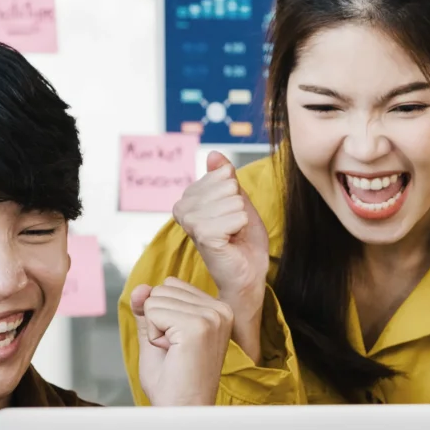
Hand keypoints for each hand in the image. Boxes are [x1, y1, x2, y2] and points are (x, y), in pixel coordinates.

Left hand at [131, 278, 233, 406]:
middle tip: (174, 351)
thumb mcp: (156, 336)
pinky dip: (153, 336)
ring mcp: (211, 316)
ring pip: (154, 300)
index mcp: (218, 309)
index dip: (161, 316)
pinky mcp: (197, 326)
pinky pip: (152, 312)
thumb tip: (139, 287)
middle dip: (156, 322)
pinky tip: (172, 353)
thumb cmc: (173, 382)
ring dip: (154, 330)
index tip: (176, 343)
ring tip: (174, 353)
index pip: (170, 285)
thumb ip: (148, 309)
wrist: (182, 409)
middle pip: (161, 289)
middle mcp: (220, 309)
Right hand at [171, 151, 270, 350]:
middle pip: (227, 185)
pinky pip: (235, 217)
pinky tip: (233, 241)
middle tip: (234, 228)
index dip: (235, 194)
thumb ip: (225, 178)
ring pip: (232, 200)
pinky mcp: (202, 235)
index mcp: (188, 198)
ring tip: (233, 235)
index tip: (231, 216)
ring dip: (241, 219)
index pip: (221, 175)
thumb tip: (214, 154)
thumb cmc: (242, 242)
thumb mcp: (238, 202)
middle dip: (239, 206)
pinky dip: (241, 228)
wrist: (247, 275)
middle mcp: (182, 208)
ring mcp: (190, 222)